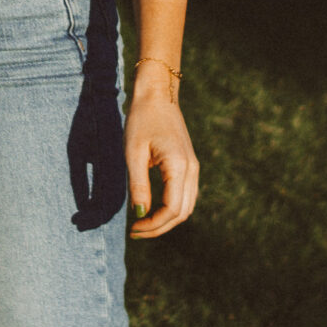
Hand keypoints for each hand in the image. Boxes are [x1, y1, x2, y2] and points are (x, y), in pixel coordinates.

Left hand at [125, 75, 198, 238]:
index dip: (153, 225)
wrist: (157, 95)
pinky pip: (185, 196)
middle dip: (159, 227)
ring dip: (166, 220)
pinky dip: (172, 209)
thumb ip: (138, 185)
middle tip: (135, 232)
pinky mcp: (189, 165)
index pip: (171, 210)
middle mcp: (191, 170)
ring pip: (186, 207)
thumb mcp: (134, 153)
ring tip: (143, 224)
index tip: (133, 229)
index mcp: (179, 167)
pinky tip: (153, 210)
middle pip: (182, 213)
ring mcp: (193, 168)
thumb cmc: (142, 120)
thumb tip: (140, 214)